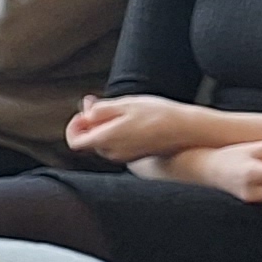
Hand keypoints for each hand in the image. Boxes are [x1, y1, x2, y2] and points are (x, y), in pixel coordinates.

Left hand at [69, 94, 197, 163]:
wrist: (187, 131)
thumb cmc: (158, 115)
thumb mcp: (125, 104)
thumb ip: (100, 110)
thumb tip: (85, 113)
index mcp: (106, 140)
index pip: (74, 141)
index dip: (74, 125)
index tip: (83, 111)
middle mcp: (112, 153)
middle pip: (88, 142)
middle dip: (89, 124)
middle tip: (99, 105)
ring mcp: (124, 157)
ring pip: (102, 143)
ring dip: (103, 128)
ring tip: (119, 111)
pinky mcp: (135, 157)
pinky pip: (116, 146)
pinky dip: (116, 134)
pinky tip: (130, 120)